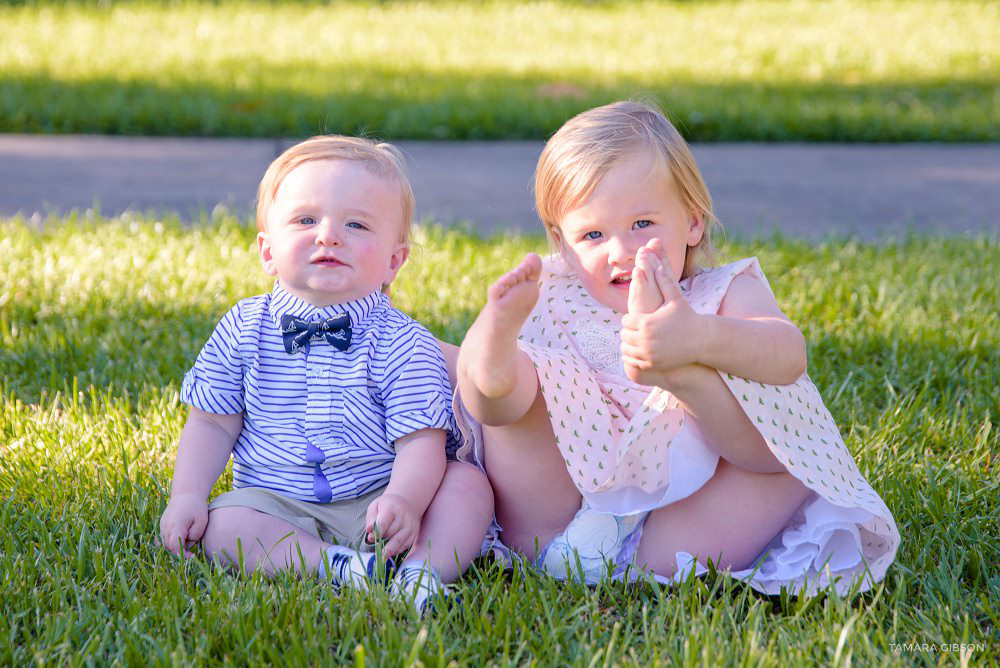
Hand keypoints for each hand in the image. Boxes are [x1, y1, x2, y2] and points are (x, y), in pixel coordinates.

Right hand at [159, 492, 207, 557]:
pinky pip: (164, 538)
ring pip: (166, 544)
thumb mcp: (202, 521)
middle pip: (169, 547)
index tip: (191, 556)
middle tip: (192, 550)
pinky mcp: (162, 525)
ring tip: (188, 540)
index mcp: (176, 526)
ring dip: (176, 547)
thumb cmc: (196, 507)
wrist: (186, 493)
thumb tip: (187, 545)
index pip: (174, 546)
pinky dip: (171, 542)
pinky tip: (181, 538)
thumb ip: (195, 535)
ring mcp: (162, 526)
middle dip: (180, 551)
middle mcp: (166, 527)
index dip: (181, 554)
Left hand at [365, 493, 419, 557]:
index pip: (383, 523)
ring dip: (389, 550)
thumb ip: (371, 518)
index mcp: (391, 508)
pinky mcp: (414, 533)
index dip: (376, 533)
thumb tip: (369, 530)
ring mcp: (410, 526)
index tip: (370, 538)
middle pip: (390, 533)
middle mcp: (403, 517)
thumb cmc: (387, 506)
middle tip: (375, 547)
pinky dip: (397, 551)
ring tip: (382, 557)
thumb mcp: (376, 506)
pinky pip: (405, 545)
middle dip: (382, 541)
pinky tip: (390, 552)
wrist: (407, 503)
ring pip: (399, 541)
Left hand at [621, 255, 706, 385]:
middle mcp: (646, 339)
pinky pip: (633, 361)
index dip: (631, 320)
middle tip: (636, 330)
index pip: (626, 321)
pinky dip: (633, 357)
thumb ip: (664, 280)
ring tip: (637, 339)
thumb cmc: (688, 317)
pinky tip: (640, 351)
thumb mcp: (676, 298)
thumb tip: (656, 262)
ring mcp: (649, 354)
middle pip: (625, 335)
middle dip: (629, 332)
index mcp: (647, 323)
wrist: (701, 341)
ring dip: (629, 345)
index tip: (637, 319)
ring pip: (626, 349)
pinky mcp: (652, 365)